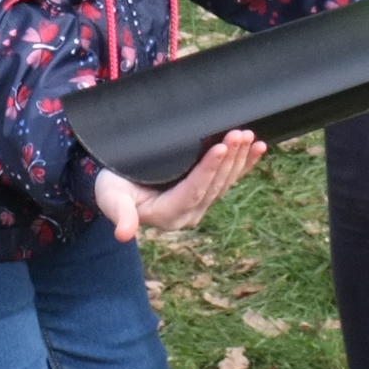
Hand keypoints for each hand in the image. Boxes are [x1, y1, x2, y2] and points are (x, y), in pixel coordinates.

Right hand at [89, 128, 263, 240]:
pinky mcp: (206, 194)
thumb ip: (120, 213)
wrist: (118, 186)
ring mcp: (200, 205)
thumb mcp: (110, 197)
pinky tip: (258, 149)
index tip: (220, 148)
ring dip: (240, 159)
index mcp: (168, 215)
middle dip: (229, 159)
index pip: (193, 191)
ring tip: (248, 137)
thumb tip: (124, 235)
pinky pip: (229, 180)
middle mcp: (189, 213)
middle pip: (214, 185)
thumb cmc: (112, 187)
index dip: (208, 170)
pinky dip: (245, 165)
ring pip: (225, 182)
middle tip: (239, 134)